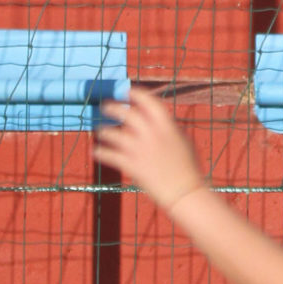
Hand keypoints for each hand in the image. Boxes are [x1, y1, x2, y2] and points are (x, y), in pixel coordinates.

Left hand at [94, 85, 204, 212]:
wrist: (185, 192)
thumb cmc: (188, 167)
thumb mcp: (182, 140)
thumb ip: (168, 127)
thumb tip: (154, 118)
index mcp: (167, 125)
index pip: (148, 101)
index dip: (135, 94)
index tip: (126, 91)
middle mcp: (152, 134)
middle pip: (126, 114)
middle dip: (113, 108)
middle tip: (105, 107)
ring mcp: (140, 150)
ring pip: (113, 134)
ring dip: (104, 131)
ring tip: (99, 131)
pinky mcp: (131, 165)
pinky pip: (109, 155)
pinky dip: (100, 152)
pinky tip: (95, 151)